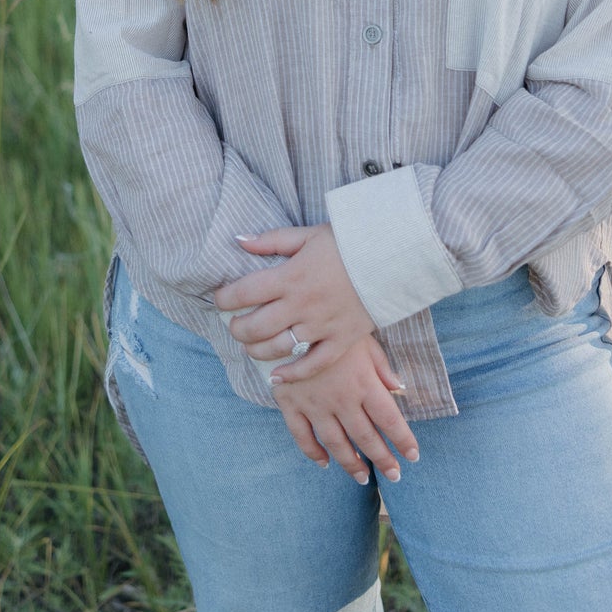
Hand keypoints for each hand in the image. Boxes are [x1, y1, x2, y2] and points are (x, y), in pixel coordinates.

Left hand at [214, 224, 373, 380]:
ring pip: (278, 348)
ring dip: (257, 351)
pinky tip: (277, 376)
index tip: (220, 299)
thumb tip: (239, 241)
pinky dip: (292, 373)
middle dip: (237, 329)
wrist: (391, 255)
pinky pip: (313, 364)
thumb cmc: (347, 242)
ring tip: (251, 346)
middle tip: (235, 326)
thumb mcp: (306, 235)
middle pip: (255, 326)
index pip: (243, 292)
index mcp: (290, 276)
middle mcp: (302, 304)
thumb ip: (271, 240)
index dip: (224, 298)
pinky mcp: (341, 340)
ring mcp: (322, 325)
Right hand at [270, 334, 420, 483]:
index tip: (413, 455)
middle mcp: (341, 399)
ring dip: (351, 463)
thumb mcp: (362, 338)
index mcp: (363, 382)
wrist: (287, 318)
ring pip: (336, 443)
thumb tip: (400, 387)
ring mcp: (314, 404)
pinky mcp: (290, 404)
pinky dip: (313, 452)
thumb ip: (381, 365)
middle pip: (366, 437)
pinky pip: (302, 436)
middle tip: (395, 476)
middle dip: (383, 459)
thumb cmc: (331, 325)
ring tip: (363, 478)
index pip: (390, 419)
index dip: (403, 440)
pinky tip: (324, 462)